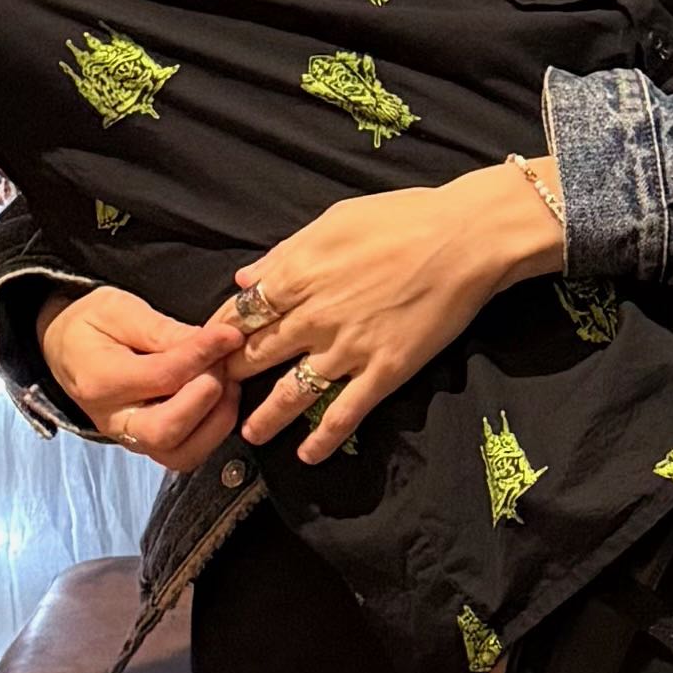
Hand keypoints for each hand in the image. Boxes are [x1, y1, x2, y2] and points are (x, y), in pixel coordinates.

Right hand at [38, 285, 246, 474]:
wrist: (65, 347)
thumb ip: (163, 330)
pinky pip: (186, 454)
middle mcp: (113, 420)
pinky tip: (221, 399)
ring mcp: (130, 439)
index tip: (230, 335)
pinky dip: (212, 431)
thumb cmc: (91, 324)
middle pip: (166, 431)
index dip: (202, 355)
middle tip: (224, 364)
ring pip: (181, 454)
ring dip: (216, 420)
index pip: (160, 377)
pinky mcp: (148, 445)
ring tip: (228, 383)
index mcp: (99, 381)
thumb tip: (214, 340)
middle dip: (206, 398)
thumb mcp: (119, 310)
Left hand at [228, 159, 563, 460]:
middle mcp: (314, 317)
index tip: (207, 349)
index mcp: (298, 275)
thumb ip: (284, 254)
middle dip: (231, 378)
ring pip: (290, 393)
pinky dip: (322, 438)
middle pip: (256, 356)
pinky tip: (309, 455)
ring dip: (265, 418)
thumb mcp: (334, 220)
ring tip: (249, 435)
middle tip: (217, 394)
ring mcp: (347, 348)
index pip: (241, 314)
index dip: (219, 335)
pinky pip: (344, 413)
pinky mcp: (383, 371)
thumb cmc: (403, 218)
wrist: (465, 238)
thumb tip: (245, 280)